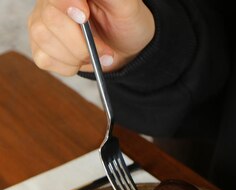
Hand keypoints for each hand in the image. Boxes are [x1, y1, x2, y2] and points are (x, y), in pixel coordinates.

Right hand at [28, 0, 154, 74]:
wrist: (122, 46)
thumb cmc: (125, 22)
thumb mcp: (125, 5)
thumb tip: (85, 0)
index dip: (67, 4)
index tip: (84, 16)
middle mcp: (50, 2)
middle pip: (49, 19)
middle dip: (80, 42)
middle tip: (103, 49)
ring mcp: (41, 22)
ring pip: (43, 39)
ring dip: (75, 56)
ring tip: (93, 55)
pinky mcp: (39, 46)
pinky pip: (44, 59)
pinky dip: (68, 66)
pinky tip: (80, 60)